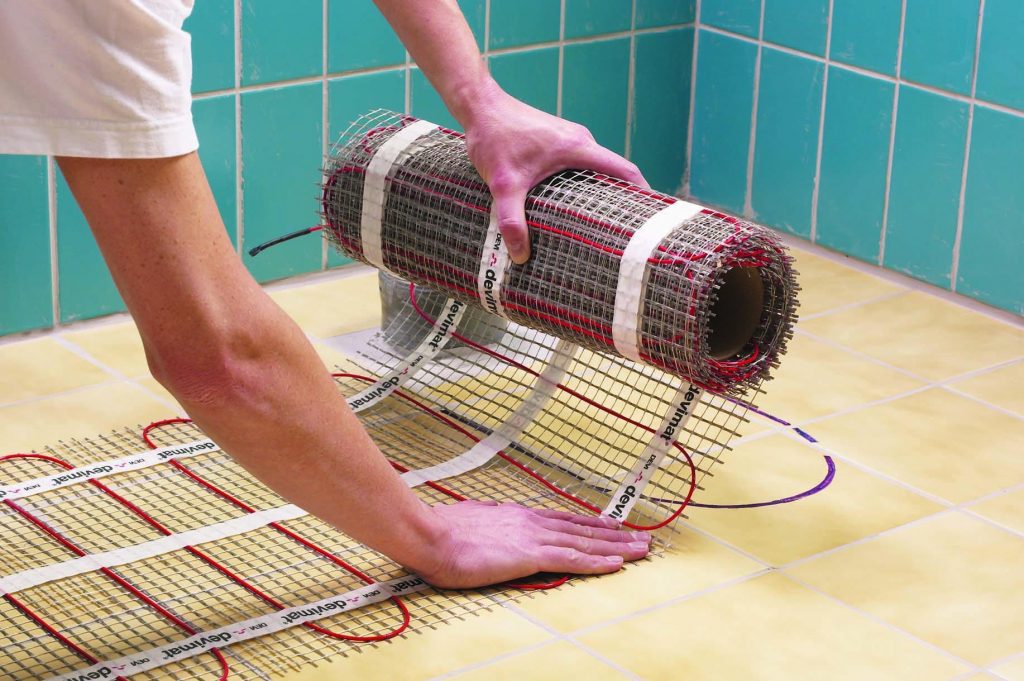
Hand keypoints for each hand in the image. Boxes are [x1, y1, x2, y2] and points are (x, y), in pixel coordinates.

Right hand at [418, 500, 650, 588]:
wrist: (430, 535)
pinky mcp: (530, 554)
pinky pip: (572, 559)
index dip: (589, 524)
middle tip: (639, 537)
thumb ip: (488, 524)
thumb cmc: (443, 531)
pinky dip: (597, 561)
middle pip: (581, 528)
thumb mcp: (472, 521)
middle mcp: (531, 522)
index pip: (562, 519)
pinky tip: (616, 564)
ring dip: (615, 546)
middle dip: (613, 534)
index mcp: (517, 516)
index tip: (609, 526)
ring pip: (584, 542)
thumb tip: (488, 523)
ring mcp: (533, 537)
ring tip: (639, 549)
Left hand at [462, 80, 648, 263]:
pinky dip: (582, 186)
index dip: (643, 194)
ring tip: (601, 227)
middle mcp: (580, 141)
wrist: (479, 106)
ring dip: (600, 194)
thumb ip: (512, 220)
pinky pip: (579, 167)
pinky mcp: (556, 142)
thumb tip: (520, 256)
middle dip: (622, 202)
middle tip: (627, 234)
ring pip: (594, 171)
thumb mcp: (502, 184)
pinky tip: (572, 207)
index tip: (654, 219)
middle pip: (613, 174)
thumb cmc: (494, 138)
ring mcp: (569, 140)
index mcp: (578, 148)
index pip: (625, 171)